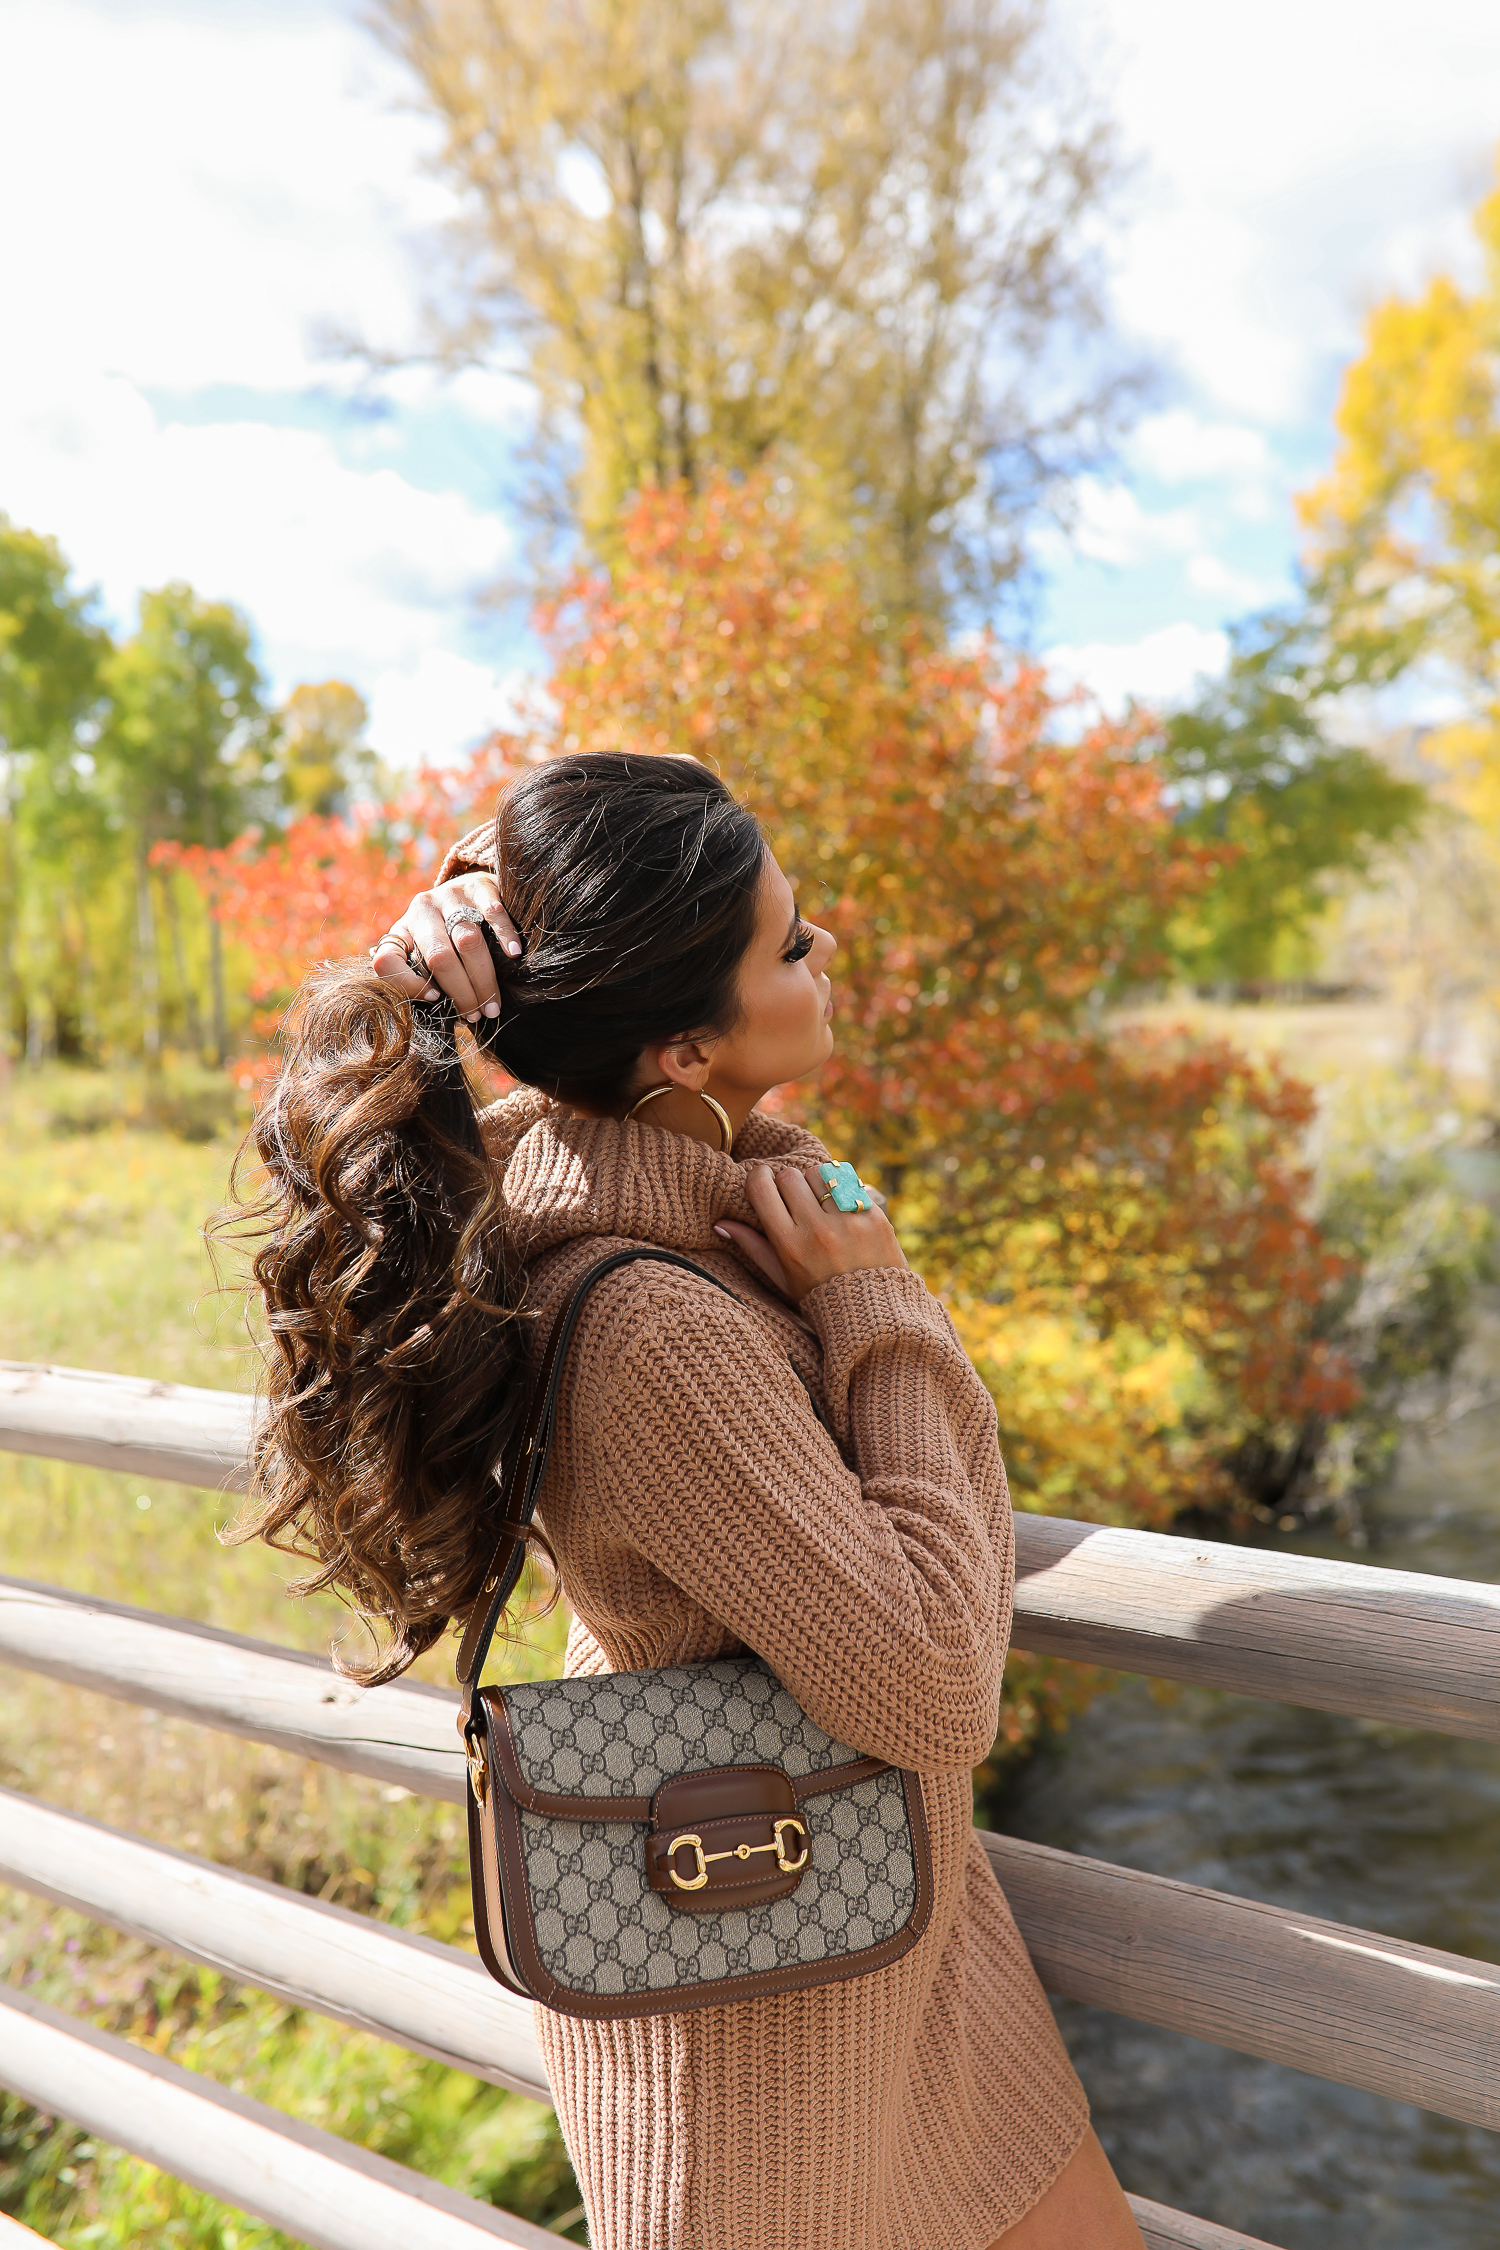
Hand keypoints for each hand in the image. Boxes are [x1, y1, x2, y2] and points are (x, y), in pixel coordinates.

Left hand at [370, 873, 519, 1023]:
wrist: (470, 890)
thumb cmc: (448, 938)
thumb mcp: (426, 955)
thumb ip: (426, 979)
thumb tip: (445, 1014)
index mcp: (401, 932)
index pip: (387, 960)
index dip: (408, 984)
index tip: (434, 999)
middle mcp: (421, 911)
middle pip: (439, 956)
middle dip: (461, 992)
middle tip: (478, 1015)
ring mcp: (450, 896)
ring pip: (467, 940)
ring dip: (484, 978)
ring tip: (494, 1005)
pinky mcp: (478, 886)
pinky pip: (493, 912)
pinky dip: (504, 935)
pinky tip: (514, 954)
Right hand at [714, 1165, 907, 1303]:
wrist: (873, 1315)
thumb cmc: (819, 1296)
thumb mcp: (782, 1278)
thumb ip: (753, 1247)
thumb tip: (720, 1223)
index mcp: (789, 1245)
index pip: (762, 1188)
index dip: (759, 1177)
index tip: (763, 1179)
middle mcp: (817, 1230)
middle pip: (789, 1176)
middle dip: (788, 1182)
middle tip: (795, 1198)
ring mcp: (848, 1221)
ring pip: (820, 1173)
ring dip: (816, 1183)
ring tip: (821, 1204)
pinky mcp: (874, 1217)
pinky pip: (850, 1184)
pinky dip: (844, 1192)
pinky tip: (845, 1211)